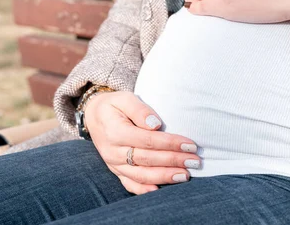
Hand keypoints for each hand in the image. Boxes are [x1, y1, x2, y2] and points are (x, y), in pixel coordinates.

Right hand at [84, 91, 200, 194]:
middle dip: (173, 161)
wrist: (94, 116)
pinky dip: (143, 190)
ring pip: (141, 175)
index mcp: (116, 132)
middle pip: (148, 159)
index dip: (170, 143)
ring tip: (185, 175)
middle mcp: (113, 151)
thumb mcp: (124, 98)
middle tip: (195, 162)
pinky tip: (159, 191)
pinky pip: (129, 184)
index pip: (148, 140)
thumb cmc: (114, 106)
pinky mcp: (115, 171)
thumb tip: (156, 125)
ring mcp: (113, 164)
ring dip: (164, 177)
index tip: (190, 145)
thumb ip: (139, 110)